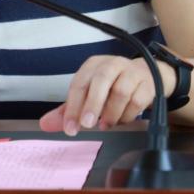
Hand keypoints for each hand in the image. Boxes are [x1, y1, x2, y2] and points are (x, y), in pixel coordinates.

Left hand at [39, 56, 169, 135]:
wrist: (149, 75)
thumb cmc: (112, 86)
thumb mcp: (89, 94)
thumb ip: (68, 110)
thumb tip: (44, 124)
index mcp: (93, 65)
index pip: (79, 83)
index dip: (73, 107)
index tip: (70, 128)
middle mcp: (112, 64)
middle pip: (101, 81)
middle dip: (93, 104)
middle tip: (88, 125)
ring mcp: (132, 72)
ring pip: (120, 92)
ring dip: (111, 113)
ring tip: (106, 124)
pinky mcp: (148, 83)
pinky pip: (137, 101)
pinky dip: (128, 115)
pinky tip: (122, 119)